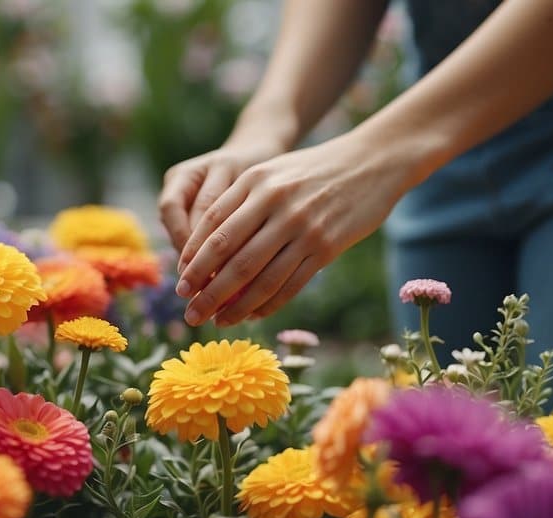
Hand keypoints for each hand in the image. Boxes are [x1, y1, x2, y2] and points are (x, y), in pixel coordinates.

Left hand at [175, 134, 412, 326]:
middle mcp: (276, 203)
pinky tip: (252, 315)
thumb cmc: (312, 171)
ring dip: (234, 306)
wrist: (372, 162)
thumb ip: (239, 204)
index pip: (213, 227)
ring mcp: (303, 227)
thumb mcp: (272, 173)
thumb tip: (203, 251)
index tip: (181, 284)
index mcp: (256, 182)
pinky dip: (267, 304)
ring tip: (217, 321)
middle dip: (206, 291)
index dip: (193, 260)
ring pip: (258, 277)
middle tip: (190, 312)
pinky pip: (289, 284)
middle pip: (230, 257)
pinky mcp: (325, 247)